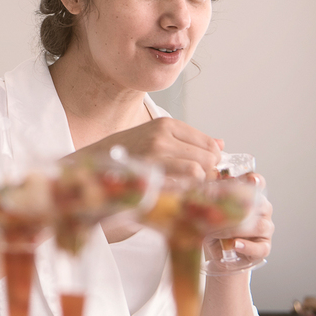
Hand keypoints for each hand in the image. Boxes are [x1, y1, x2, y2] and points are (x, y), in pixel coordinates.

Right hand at [96, 117, 223, 179]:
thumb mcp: (157, 138)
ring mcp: (156, 151)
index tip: (205, 172)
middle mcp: (163, 134)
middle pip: (208, 157)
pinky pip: (185, 179)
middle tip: (197, 184)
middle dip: (209, 173)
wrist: (94, 162)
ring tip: (188, 189)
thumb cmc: (128, 152)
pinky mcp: (150, 169)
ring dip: (199, 183)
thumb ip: (189, 141)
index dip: (213, 161)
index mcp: (167, 124)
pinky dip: (187, 188)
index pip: (209, 143)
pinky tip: (178, 192)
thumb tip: (221, 144)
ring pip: (200, 169)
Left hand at [206, 173, 273, 263]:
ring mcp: (265, 230)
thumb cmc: (216, 228)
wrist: (219, 252)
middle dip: (239, 205)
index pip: (258, 184)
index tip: (248, 178)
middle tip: (219, 208)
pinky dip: (246, 246)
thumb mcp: (210, 211)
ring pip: (259, 226)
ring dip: (237, 228)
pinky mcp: (263, 248)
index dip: (255, 180)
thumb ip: (210, 199)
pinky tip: (235, 244)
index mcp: (251, 197)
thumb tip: (203, 189)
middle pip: (260, 203)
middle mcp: (262, 211)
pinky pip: (259, 248)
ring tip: (219, 232)